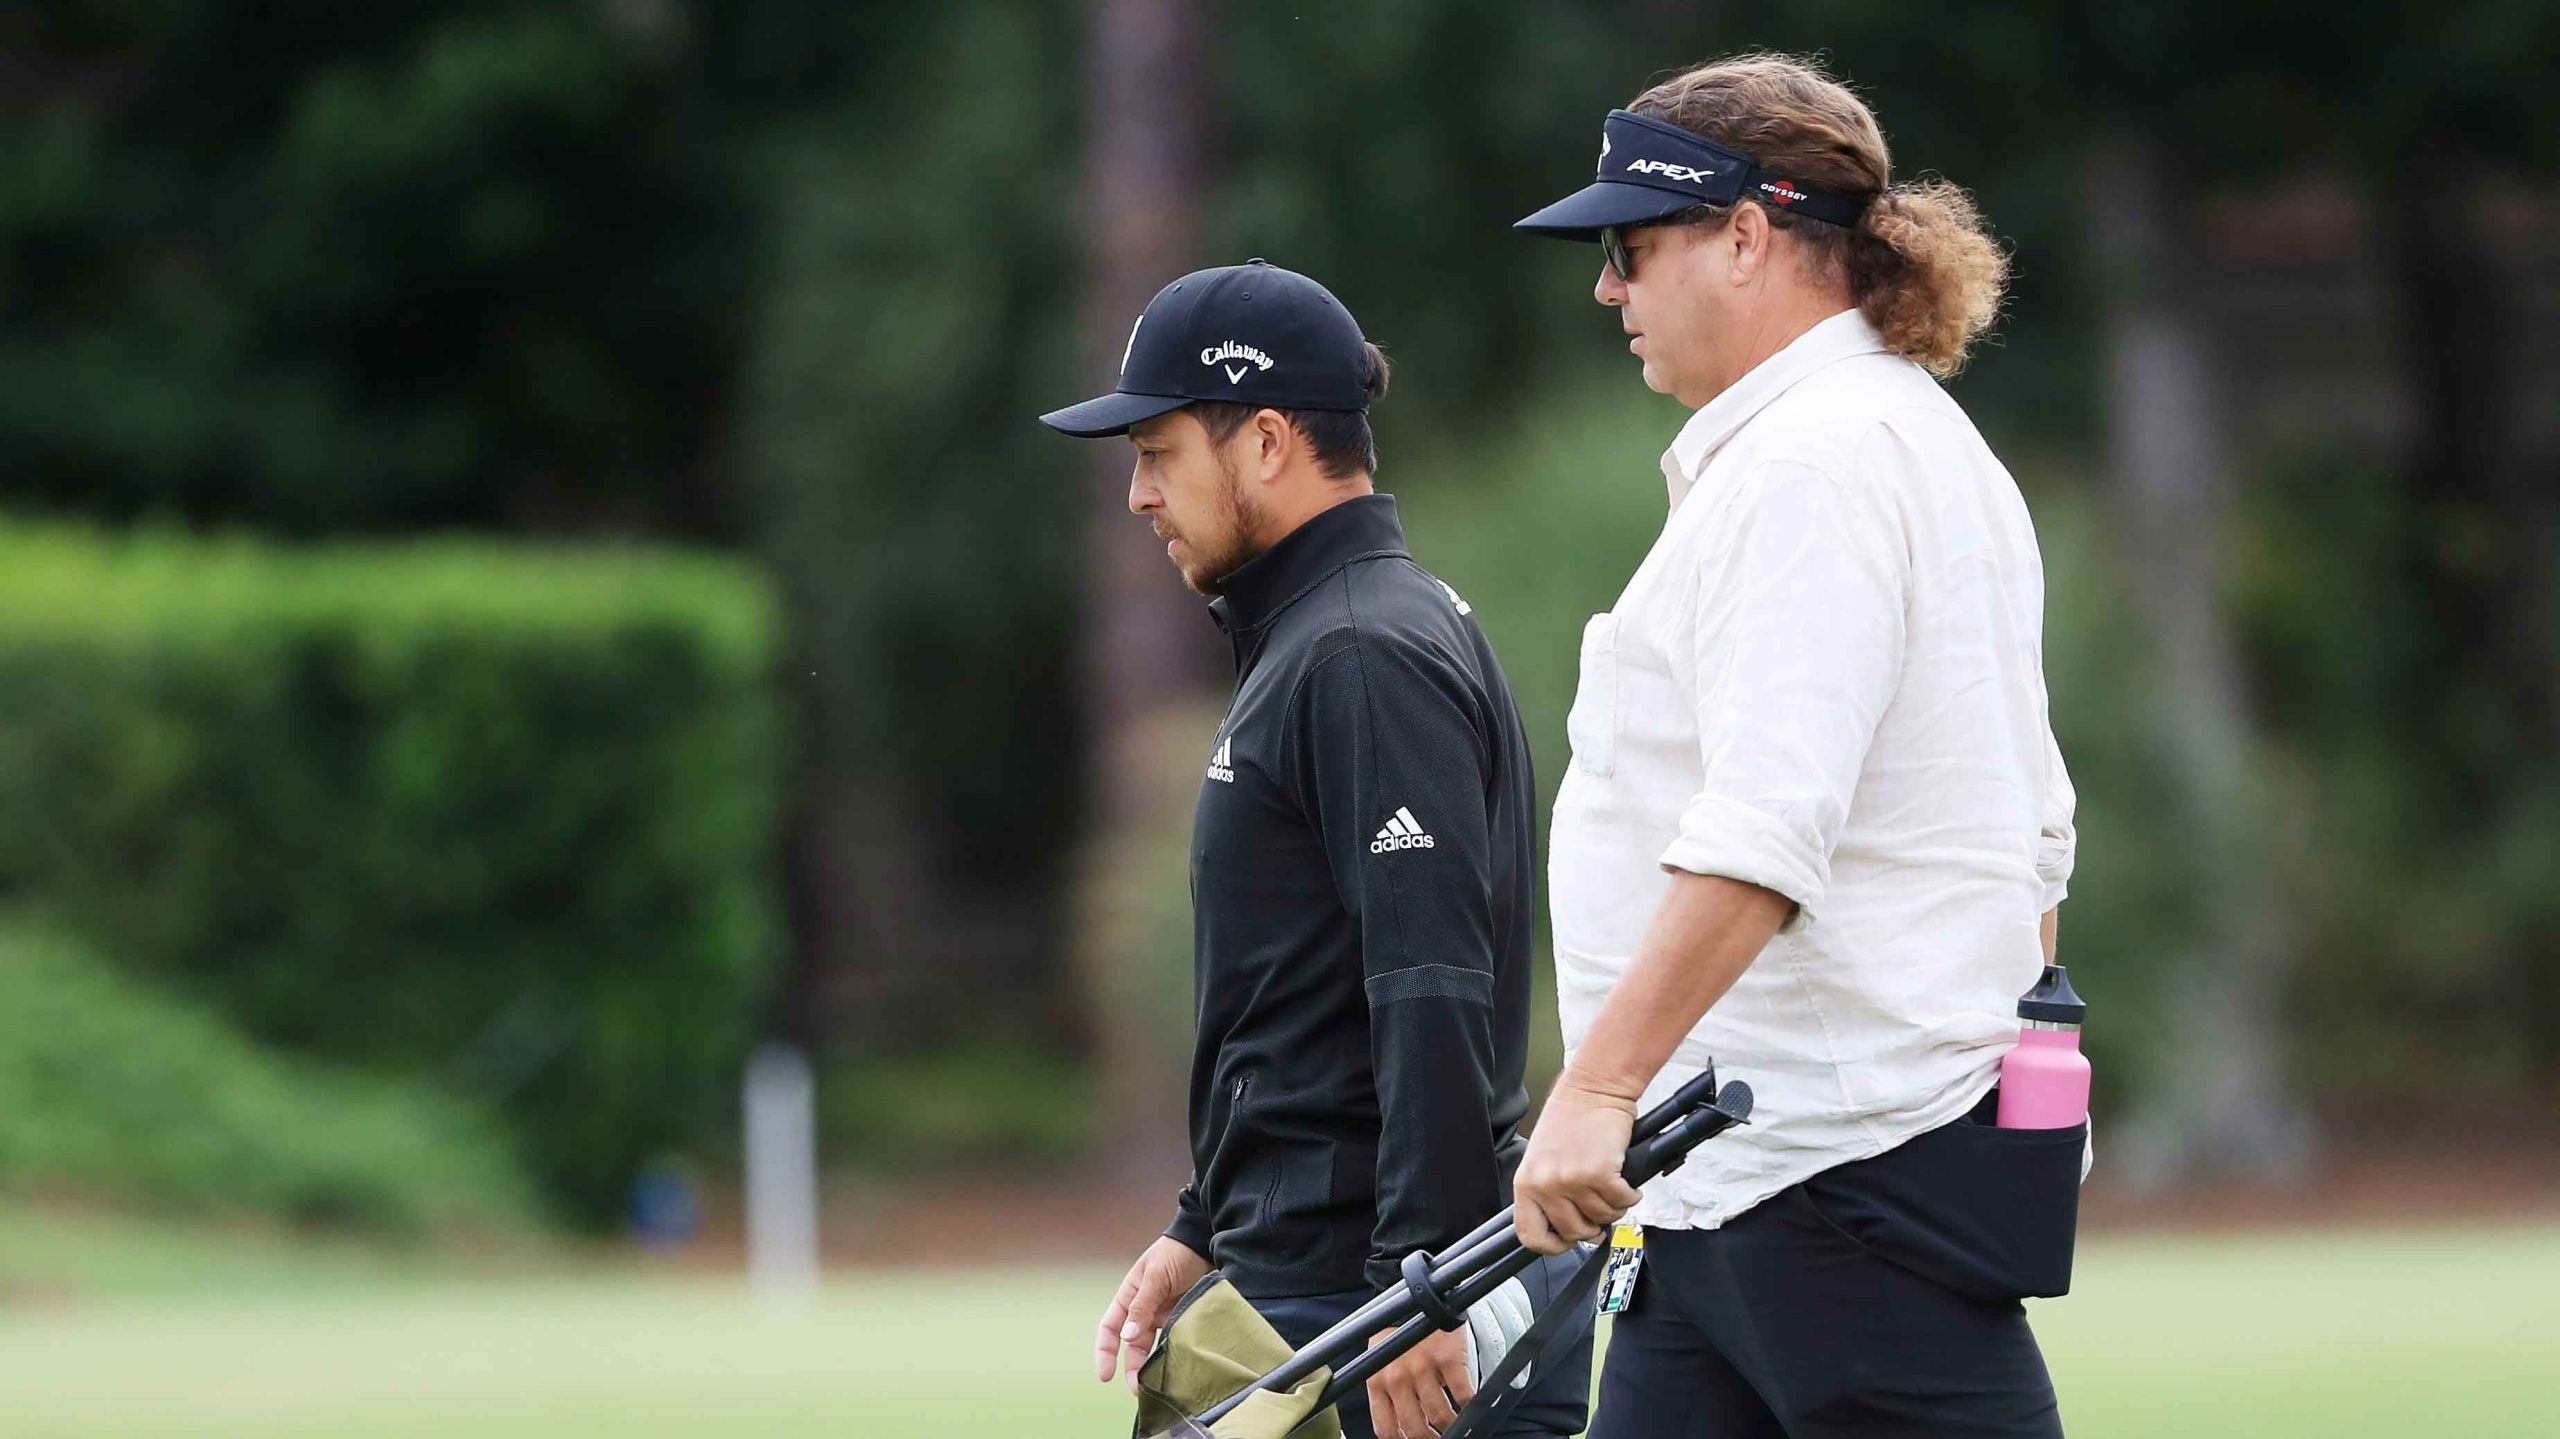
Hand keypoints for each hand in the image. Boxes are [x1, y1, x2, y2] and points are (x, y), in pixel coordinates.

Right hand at [1095, 1235, 1209, 1392]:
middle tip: (1138, 1389)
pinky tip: (1177, 1368)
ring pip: (1154, 1349)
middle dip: (1132, 1368)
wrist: (1206, 1243)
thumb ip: (1142, 1305)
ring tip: (1158, 1385)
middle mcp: (1145, 1311)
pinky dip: (1174, 1356)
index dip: (1104, 1352)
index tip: (1105, 1375)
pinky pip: (1176, 1343)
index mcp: (1130, 1297)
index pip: (1110, 1329)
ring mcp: (1165, 1317)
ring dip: (1153, 1366)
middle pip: (1132, 1346)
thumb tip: (1126, 1336)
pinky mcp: (1185, 1320)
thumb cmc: (1175, 1253)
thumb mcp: (1155, 1275)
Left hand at [1366, 1324, 1474, 1438]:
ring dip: (1451, 1426)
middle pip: (1414, 1427)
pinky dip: (1470, 1407)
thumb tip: (1399, 1430)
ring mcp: (1423, 1367)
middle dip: (1429, 1438)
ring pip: (1440, 1416)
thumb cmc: (1401, 1334)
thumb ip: (1387, 1393)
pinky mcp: (1449, 1358)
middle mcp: (1397, 1376)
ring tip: (1456, 1425)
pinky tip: (1469, 1407)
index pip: (1386, 1427)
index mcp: (1377, 1381)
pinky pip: (1463, 1395)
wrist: (1423, 1298)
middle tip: (1438, 1437)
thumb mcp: (1382, 1362)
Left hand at [1513, 1078, 1639, 1253]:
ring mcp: (1572, 1180)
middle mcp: (1546, 1184)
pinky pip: (1622, 1201)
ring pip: (1602, 1217)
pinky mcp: (1600, 1173)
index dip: (1552, 1246)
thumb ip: (1548, 1193)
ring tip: (1612, 1189)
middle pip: (1574, 1232)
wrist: (1593, 1088)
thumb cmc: (1570, 1118)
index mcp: (1526, 1182)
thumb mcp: (1543, 1159)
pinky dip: (1629, 1195)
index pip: (1530, 1235)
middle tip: (1600, 1209)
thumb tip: (1567, 1229)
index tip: (1567, 1241)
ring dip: (1614, 1207)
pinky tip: (1626, 1183)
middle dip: (1593, 1226)